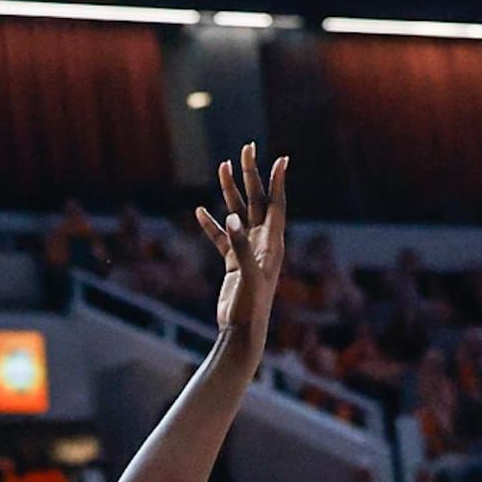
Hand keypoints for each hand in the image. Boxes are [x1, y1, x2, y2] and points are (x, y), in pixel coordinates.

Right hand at [195, 142, 289, 355]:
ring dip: (230, 192)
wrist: (242, 332)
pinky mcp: (233, 263)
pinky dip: (211, 224)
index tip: (280, 159)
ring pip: (237, 214)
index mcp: (272, 245)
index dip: (278, 182)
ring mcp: (247, 252)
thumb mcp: (248, 276)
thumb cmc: (251, 307)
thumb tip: (231, 217)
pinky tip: (200, 211)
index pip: (276, 206)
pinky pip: (221, 237)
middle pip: (256, 202)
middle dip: (251, 175)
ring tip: (222, 167)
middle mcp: (262, 244)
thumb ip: (241, 246)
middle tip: (246, 148)